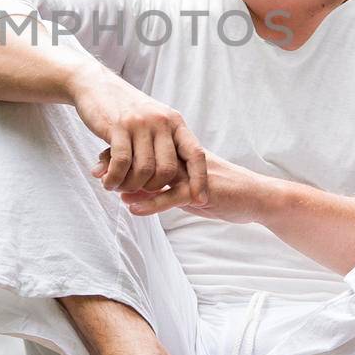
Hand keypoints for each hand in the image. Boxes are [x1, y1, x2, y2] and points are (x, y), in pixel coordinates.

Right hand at [68, 64, 208, 203]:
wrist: (97, 85)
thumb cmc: (125, 110)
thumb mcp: (154, 121)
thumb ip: (165, 143)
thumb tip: (179, 178)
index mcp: (174, 122)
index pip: (195, 154)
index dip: (199, 180)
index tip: (199, 201)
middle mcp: (161, 121)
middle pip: (167, 170)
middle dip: (153, 188)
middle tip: (138, 191)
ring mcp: (140, 123)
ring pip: (144, 170)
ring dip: (130, 186)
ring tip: (118, 188)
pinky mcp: (118, 126)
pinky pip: (121, 163)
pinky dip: (115, 179)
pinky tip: (108, 182)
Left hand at [100, 150, 274, 224]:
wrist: (257, 197)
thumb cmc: (222, 192)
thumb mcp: (187, 187)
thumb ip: (162, 185)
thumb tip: (133, 190)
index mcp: (181, 152)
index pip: (146, 146)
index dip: (123, 153)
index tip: (100, 162)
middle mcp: (185, 157)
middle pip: (146, 154)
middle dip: (120, 163)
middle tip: (97, 173)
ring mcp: (194, 172)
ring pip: (156, 173)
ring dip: (132, 181)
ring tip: (111, 190)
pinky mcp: (202, 190)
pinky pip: (172, 195)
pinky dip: (151, 202)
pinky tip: (132, 208)